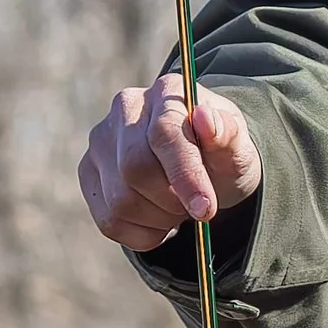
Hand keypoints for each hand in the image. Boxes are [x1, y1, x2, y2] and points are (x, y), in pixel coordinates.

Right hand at [79, 73, 261, 250]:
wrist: (204, 166)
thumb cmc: (221, 155)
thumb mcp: (238, 148)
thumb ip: (227, 134)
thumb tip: (205, 117)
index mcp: (167, 93)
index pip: (164, 134)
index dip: (185, 176)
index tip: (206, 209)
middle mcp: (125, 109)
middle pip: (135, 168)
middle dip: (172, 201)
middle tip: (197, 208)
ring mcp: (100, 141)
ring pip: (119, 200)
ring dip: (159, 219)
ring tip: (178, 208)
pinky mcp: (88, 172)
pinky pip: (108, 221)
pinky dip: (142, 234)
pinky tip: (159, 221)